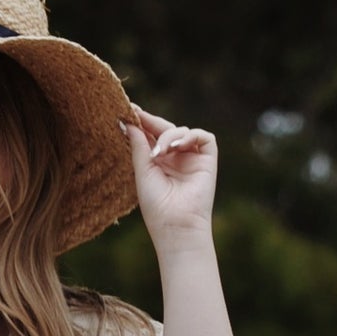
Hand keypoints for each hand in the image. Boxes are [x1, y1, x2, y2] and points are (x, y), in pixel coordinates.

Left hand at [122, 103, 217, 249]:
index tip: (128, 109)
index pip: (151, 136)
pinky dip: (190, 136)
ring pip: (182, 131)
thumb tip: (128, 122)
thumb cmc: (157, 206)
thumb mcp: (143, 172)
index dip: (142, 122)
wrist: (176, 225)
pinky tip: (176, 147)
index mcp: (159, 162)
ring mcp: (192, 158)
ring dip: (169, 136)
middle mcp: (176, 158)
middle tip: (138, 116)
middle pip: (166, 129)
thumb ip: (139, 146)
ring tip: (159, 153)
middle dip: (152, 122)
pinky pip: (204, 137)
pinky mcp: (208, 159)